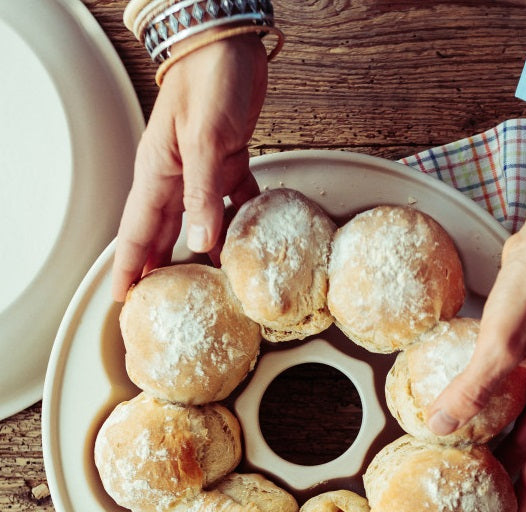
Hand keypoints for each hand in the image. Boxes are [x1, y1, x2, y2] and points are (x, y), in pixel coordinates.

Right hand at [111, 33, 267, 300]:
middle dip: (158, 266)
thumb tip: (200, 243)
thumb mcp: (204, 141)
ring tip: (205, 280)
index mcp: (158, 173)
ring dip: (200, 249)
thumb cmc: (209, 78)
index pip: (138, 231)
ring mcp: (201, 169)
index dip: (130, 265)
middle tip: (160, 299)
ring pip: (197, 220)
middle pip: (163, 232)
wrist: (231, 42)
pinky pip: (231, 200)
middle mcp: (176, 175)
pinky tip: (245, 237)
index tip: (124, 296)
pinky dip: (237, 220)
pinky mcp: (228, 160)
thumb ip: (202, 195)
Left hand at [428, 117, 525, 511]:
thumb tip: (439, 426)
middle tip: (481, 494)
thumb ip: (471, 390)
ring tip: (468, 458)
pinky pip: (508, 389)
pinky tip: (466, 406)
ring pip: (519, 418)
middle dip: (510, 472)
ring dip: (498, 439)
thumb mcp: (501, 347)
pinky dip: (490, 405)